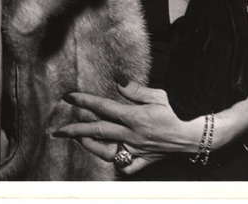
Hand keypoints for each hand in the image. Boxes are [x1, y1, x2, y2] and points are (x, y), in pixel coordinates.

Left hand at [53, 81, 203, 173]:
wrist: (190, 136)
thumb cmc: (174, 112)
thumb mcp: (157, 95)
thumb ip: (135, 89)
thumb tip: (117, 81)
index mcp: (133, 117)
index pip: (103, 107)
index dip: (84, 101)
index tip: (69, 97)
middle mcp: (131, 135)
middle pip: (97, 132)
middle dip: (75, 130)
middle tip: (58, 131)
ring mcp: (134, 149)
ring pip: (105, 152)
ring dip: (89, 146)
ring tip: (78, 138)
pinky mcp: (141, 160)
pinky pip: (124, 166)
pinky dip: (114, 161)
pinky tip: (108, 154)